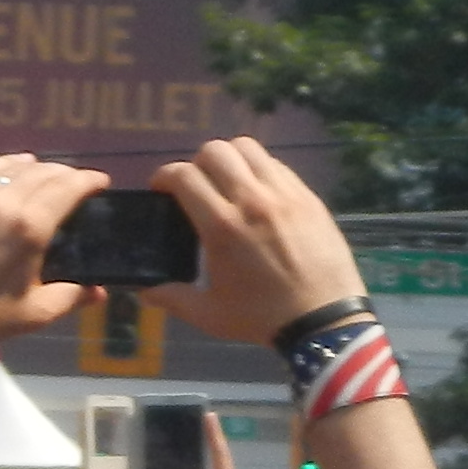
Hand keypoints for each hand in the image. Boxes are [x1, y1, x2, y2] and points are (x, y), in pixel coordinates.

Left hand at [0, 157, 111, 348]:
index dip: (88, 180)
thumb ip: (72, 296)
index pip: (66, 188)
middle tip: (77, 183)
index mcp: (30, 228)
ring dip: (37, 167)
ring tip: (48, 172)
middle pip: (43, 173)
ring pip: (13, 168)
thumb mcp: (38, 311)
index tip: (100, 182)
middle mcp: (4, 204)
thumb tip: (99, 292)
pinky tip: (13, 165)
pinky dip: (2, 164)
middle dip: (66, 174)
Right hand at [146, 136, 365, 351]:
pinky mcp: (307, 196)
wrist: (323, 320)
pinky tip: (257, 193)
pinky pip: (275, 164)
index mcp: (221, 227)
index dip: (164, 176)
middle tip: (196, 186)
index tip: (161, 189)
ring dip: (229, 159)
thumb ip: (172, 297)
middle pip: (214, 151)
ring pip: (247, 148)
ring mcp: (283, 194)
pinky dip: (258, 169)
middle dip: (196, 164)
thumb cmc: (261, 318)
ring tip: (227, 182)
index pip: (184, 176)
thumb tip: (144, 290)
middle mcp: (251, 200)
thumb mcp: (209, 314)